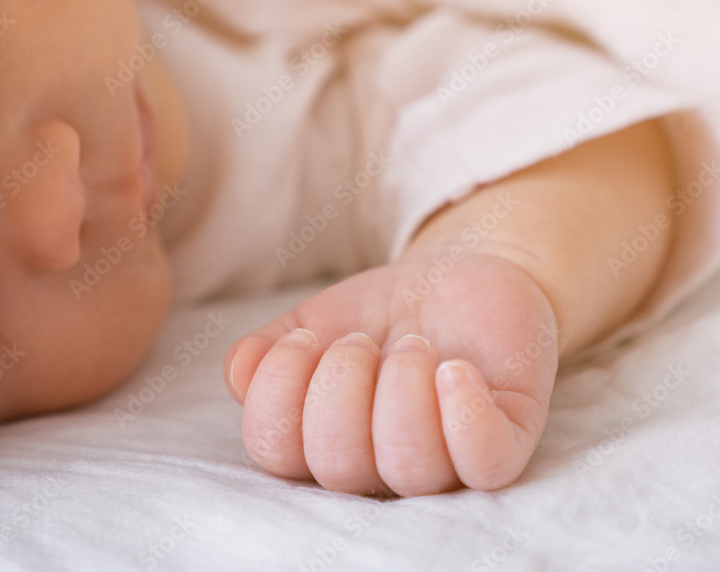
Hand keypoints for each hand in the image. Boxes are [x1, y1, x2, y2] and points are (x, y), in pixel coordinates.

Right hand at [223, 251, 559, 496]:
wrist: (456, 279)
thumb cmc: (378, 315)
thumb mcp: (310, 322)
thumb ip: (264, 350)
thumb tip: (240, 372)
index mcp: (322, 444)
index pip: (275, 452)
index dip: (277, 392)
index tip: (304, 339)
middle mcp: (378, 467)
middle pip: (337, 464)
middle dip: (341, 383)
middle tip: (362, 340)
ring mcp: (445, 460)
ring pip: (408, 465)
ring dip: (400, 387)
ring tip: (413, 345)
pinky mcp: (505, 441)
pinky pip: (483, 460)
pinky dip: (462, 414)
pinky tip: (453, 369)